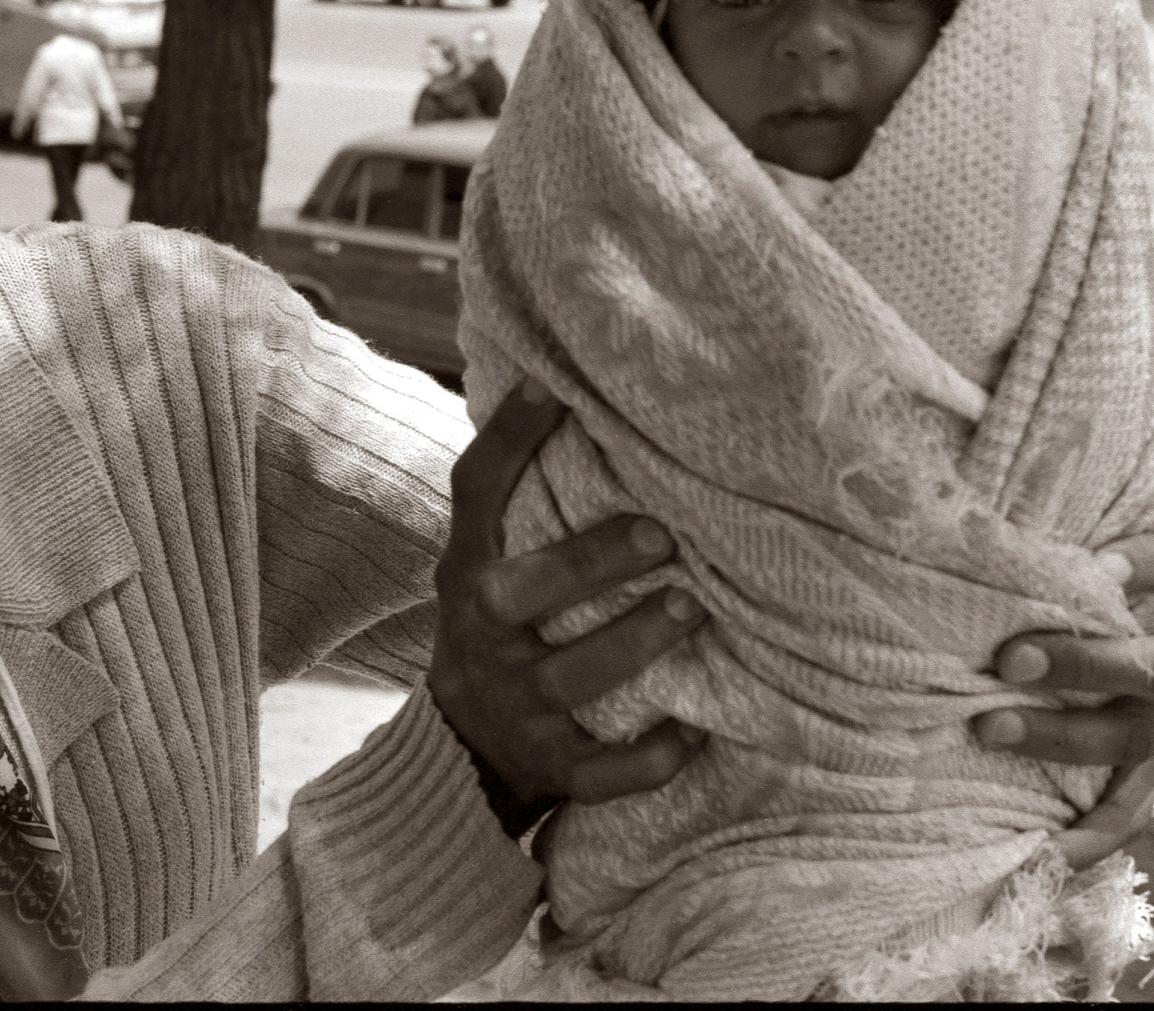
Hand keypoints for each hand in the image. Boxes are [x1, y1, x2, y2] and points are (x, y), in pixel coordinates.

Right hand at [428, 378, 710, 835]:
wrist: (456, 757)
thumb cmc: (500, 629)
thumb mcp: (488, 565)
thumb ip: (522, 500)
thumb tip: (570, 382)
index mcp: (468, 573)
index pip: (475, 496)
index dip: (506, 440)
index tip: (552, 387)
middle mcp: (483, 635)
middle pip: (523, 594)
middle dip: (592, 562)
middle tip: (664, 532)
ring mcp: (515, 705)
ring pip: (572, 677)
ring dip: (634, 642)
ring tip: (694, 608)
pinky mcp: (549, 768)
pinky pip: (601, 771)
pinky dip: (648, 757)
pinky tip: (697, 730)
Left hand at [973, 527, 1153, 869]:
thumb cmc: (1115, 549)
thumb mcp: (1121, 523)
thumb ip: (1079, 518)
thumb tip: (993, 510)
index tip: (1097, 565)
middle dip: (1085, 663)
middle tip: (1012, 659)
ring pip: (1142, 732)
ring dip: (1065, 737)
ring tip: (993, 729)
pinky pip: (1135, 805)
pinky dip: (1092, 833)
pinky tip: (1046, 852)